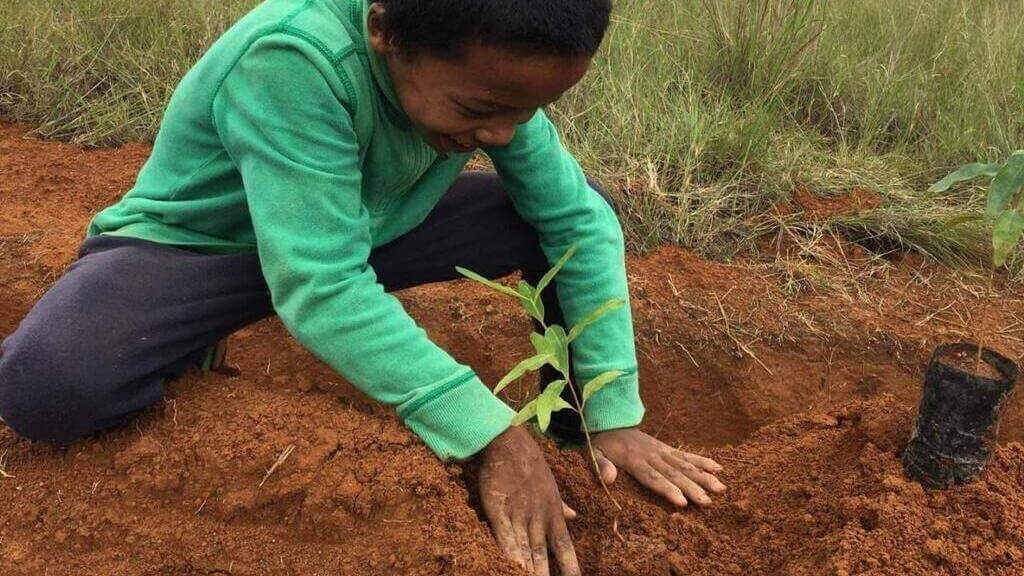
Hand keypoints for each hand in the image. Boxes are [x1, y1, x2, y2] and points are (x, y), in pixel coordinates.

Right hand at [478, 426, 580, 575]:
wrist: (508, 442)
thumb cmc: (530, 463)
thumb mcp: (551, 484)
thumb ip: (560, 505)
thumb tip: (574, 517)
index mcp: (553, 511)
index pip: (564, 547)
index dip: (570, 568)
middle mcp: (538, 516)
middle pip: (542, 555)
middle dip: (544, 575)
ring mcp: (518, 513)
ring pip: (525, 549)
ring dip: (528, 569)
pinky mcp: (497, 509)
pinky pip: (504, 535)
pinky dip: (509, 551)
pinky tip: (512, 565)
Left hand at [591, 428, 725, 506]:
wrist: (609, 420)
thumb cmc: (599, 443)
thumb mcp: (592, 453)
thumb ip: (601, 465)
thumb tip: (608, 479)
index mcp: (633, 460)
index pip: (653, 478)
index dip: (667, 490)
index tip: (682, 502)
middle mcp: (651, 455)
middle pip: (674, 474)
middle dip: (692, 488)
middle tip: (707, 502)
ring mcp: (661, 451)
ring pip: (685, 465)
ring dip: (703, 477)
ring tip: (721, 488)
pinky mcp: (666, 448)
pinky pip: (686, 455)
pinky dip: (702, 461)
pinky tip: (718, 468)